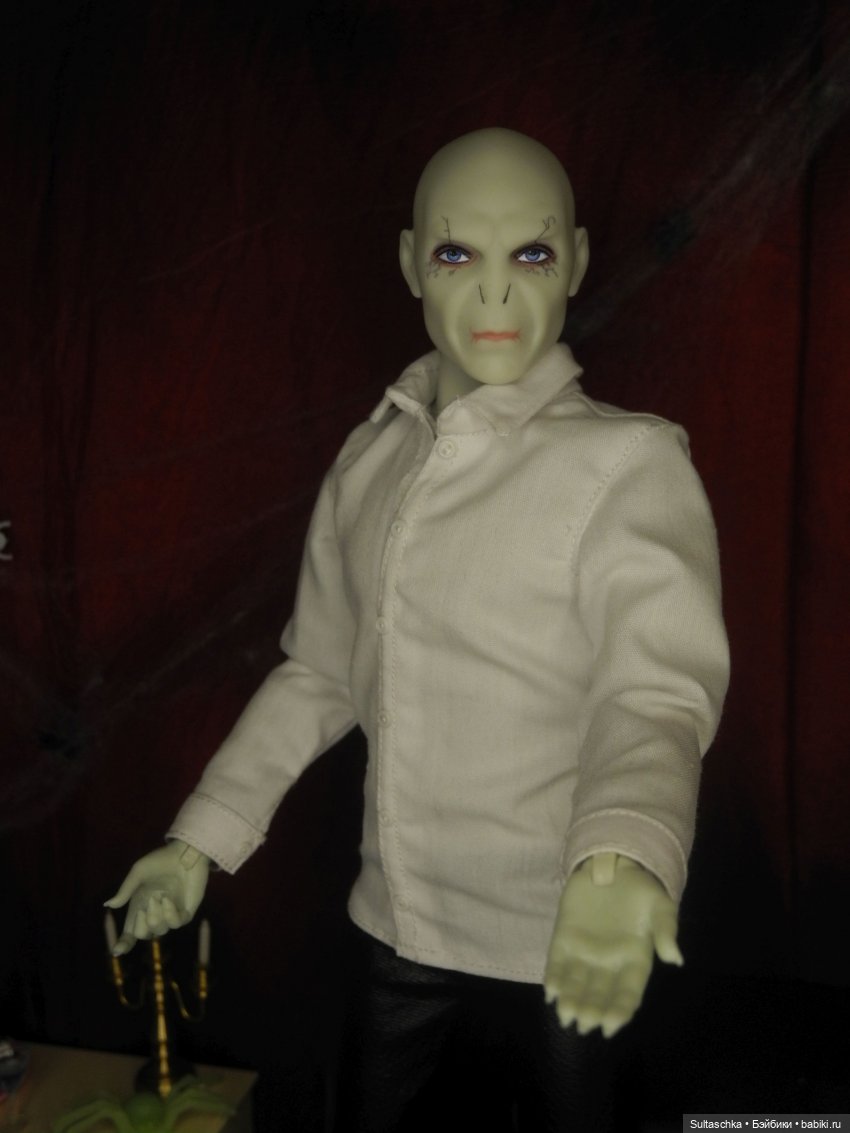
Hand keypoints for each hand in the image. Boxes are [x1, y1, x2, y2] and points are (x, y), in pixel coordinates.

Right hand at [104, 840, 209, 955]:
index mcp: (140, 905)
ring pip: (160, 931)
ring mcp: (170, 914)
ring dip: (156, 916)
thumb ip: (125, 890)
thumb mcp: (138, 872)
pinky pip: (176, 924)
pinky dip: (170, 914)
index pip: (131, 931)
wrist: (185, 853)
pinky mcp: (186, 913)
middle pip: (144, 935)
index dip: (124, 943)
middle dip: (141, 925)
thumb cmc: (160, 861)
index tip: (117, 951)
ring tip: (160, 897)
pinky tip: (169, 900)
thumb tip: (108, 905)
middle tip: (145, 907)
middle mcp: (154, 913)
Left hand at [543, 853, 681, 1037]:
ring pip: (577, 983)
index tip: (610, 1026)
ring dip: (570, 1000)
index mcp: (634, 961)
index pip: (627, 993)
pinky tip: (550, 992)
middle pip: (599, 994)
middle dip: (591, 1010)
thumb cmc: (641, 890)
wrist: (614, 864)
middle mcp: (608, 963)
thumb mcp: (660, 906)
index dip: (619, 1011)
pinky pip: (558, 963)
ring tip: (565, 1014)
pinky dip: (554, 978)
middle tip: (583, 1023)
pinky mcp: (565, 938)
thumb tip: (675, 959)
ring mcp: (585, 952)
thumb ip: (666, 930)